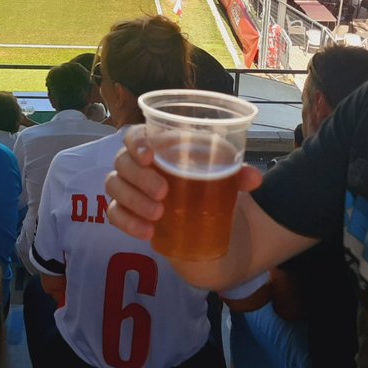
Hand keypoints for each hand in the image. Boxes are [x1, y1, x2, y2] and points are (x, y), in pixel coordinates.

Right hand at [105, 125, 261, 241]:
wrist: (198, 212)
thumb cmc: (202, 180)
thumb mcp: (221, 175)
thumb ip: (237, 174)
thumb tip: (254, 179)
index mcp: (155, 144)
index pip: (134, 135)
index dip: (136, 142)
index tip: (150, 156)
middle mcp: (135, 163)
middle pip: (122, 162)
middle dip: (140, 177)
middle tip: (163, 192)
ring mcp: (127, 187)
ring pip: (115, 187)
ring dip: (134, 200)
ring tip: (158, 215)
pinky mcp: (125, 211)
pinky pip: (114, 214)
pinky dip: (128, 223)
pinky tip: (147, 232)